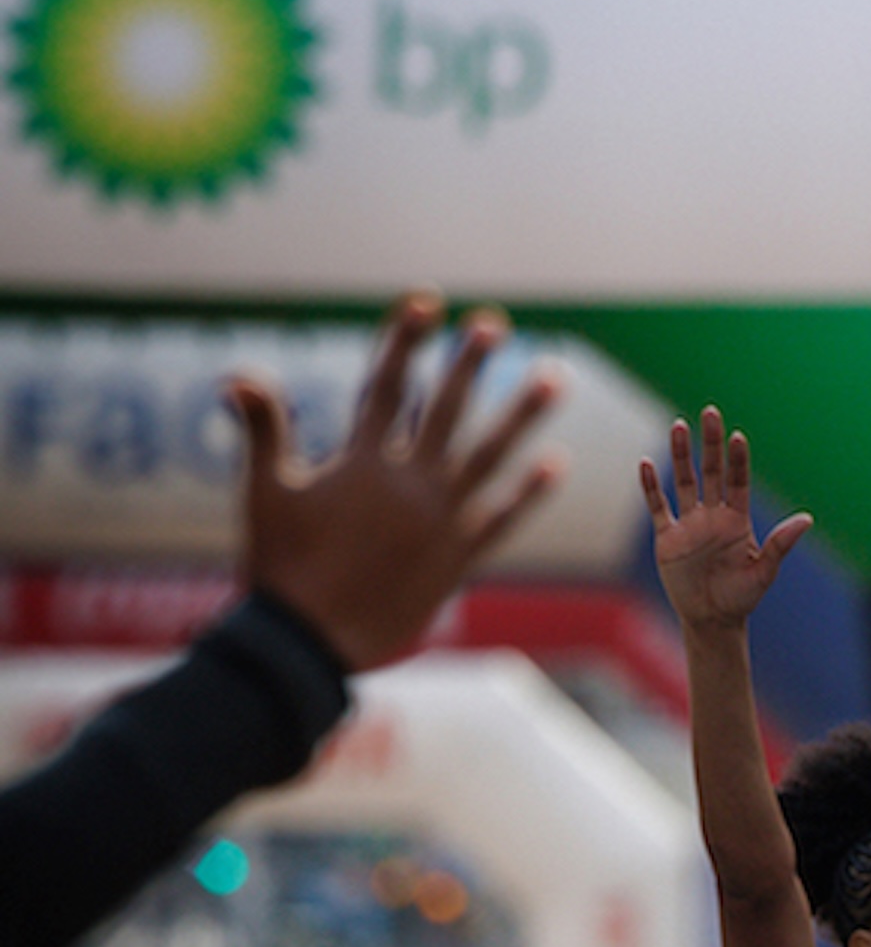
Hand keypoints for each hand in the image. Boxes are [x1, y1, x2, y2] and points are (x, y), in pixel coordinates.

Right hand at [228, 291, 565, 672]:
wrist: (311, 643)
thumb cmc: (280, 570)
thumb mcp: (263, 493)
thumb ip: (262, 429)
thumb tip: (238, 374)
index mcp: (361, 461)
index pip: (387, 385)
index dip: (406, 340)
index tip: (427, 303)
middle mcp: (408, 483)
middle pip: (446, 409)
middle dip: (470, 363)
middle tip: (495, 325)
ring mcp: (439, 521)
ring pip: (490, 455)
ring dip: (523, 415)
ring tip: (555, 378)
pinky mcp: (457, 560)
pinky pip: (502, 519)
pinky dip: (529, 493)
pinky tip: (556, 464)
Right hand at [639, 407, 811, 632]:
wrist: (712, 621)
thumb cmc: (742, 598)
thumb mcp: (764, 572)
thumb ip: (781, 544)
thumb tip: (807, 519)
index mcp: (737, 521)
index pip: (738, 482)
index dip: (738, 460)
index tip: (738, 437)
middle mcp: (713, 516)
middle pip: (711, 472)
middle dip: (710, 443)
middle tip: (710, 413)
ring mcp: (689, 525)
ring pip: (683, 482)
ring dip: (681, 455)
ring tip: (678, 426)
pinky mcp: (668, 539)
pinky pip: (658, 507)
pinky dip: (651, 487)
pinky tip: (646, 464)